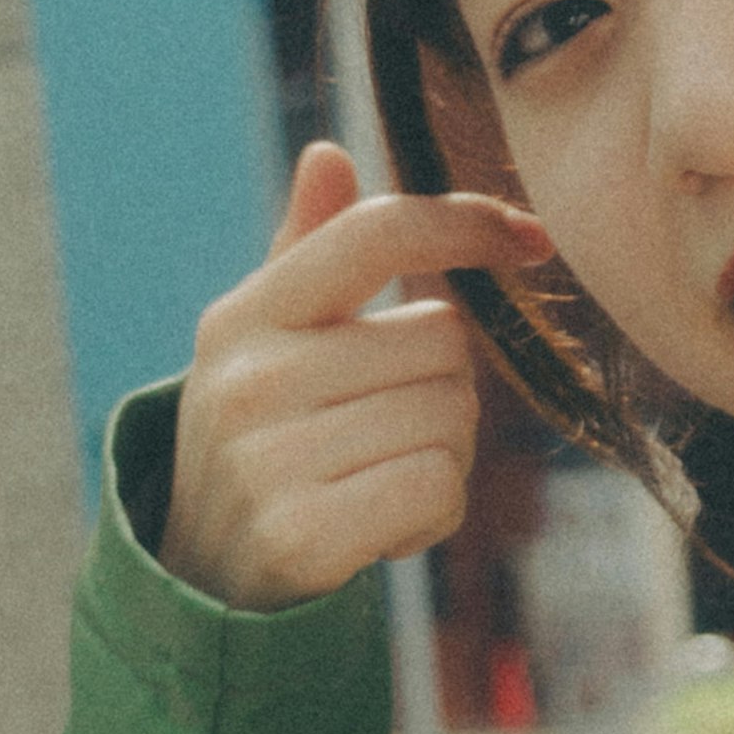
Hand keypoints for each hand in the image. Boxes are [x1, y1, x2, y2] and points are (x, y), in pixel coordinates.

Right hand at [159, 142, 556, 610]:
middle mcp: (250, 379)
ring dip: (444, 456)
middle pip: (443, 341)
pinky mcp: (302, 535)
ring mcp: (269, 459)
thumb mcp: (266, 342)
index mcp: (245, 316)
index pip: (377, 231)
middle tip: (386, 431)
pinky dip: (434, 513)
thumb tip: (330, 152)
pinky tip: (382, 526)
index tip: (529, 238)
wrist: (203, 581)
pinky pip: (439, 487)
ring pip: (450, 418)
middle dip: (444, 389)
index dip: (466, 223)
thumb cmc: (264, 440)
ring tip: (376, 479)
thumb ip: (307, 250)